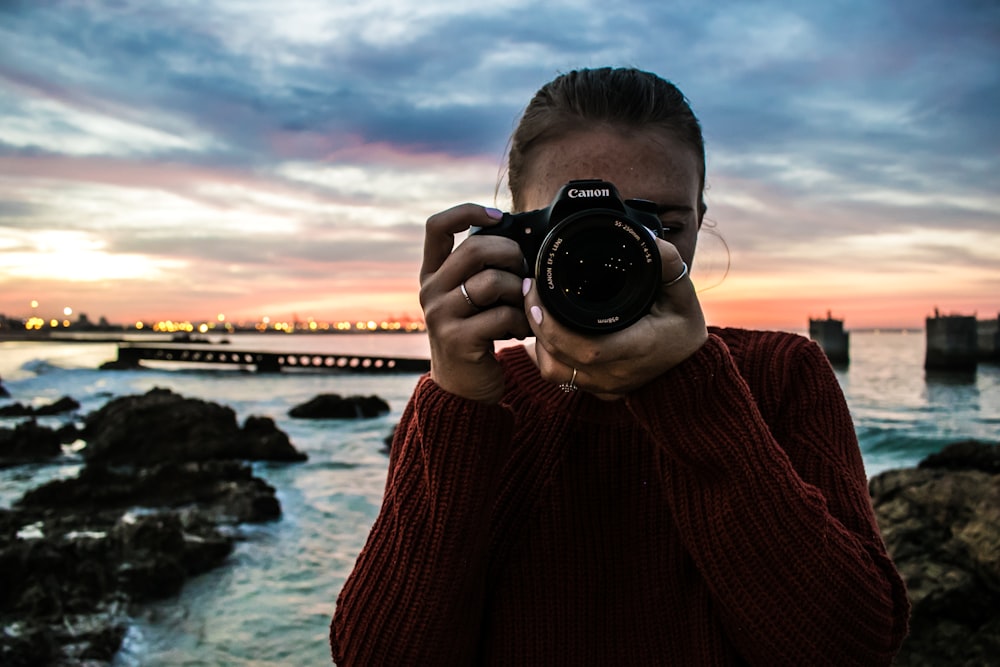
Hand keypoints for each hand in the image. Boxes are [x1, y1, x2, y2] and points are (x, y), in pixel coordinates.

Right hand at [420, 204, 532, 402]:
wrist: (463, 388)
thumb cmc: (478, 336)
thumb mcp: (472, 298)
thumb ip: (483, 270)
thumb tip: (522, 242)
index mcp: (433, 273)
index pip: (437, 227)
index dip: (467, 211)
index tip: (498, 216)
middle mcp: (430, 290)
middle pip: (473, 250)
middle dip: (510, 254)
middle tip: (524, 270)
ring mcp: (440, 315)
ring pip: (490, 282)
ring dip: (518, 291)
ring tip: (524, 306)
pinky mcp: (456, 339)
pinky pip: (500, 316)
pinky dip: (520, 321)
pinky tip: (521, 330)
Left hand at [522, 238, 707, 399]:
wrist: (691, 371)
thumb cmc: (684, 330)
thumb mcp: (682, 294)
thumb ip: (668, 264)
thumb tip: (647, 238)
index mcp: (637, 348)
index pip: (587, 349)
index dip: (555, 327)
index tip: (538, 294)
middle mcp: (617, 374)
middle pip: (560, 359)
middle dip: (537, 324)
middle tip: (529, 290)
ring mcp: (606, 387)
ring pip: (554, 372)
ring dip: (539, 341)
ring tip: (535, 310)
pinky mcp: (598, 391)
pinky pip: (560, 378)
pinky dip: (547, 355)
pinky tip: (544, 332)